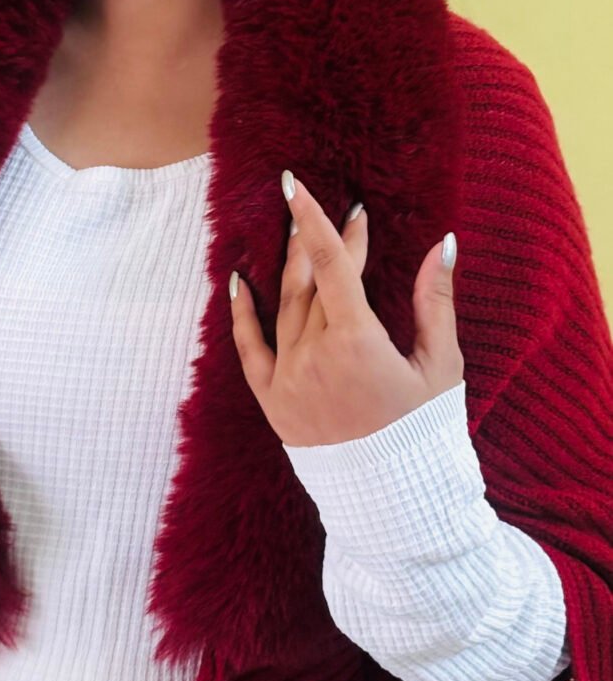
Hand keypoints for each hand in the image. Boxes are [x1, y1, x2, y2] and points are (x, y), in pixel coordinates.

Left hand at [228, 173, 463, 447]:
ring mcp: (287, 379)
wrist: (390, 496)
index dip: (315, 221)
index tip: (296, 184)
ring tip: (298, 236)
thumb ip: (435, 301)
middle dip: (323, 244)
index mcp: (356, 341)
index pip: (330, 265)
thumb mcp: (440, 364)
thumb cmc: (422, 430)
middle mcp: (313, 356)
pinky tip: (237, 280)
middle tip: (336, 216)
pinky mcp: (272, 401)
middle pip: (311, 283)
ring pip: (283, 309)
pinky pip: (248, 349)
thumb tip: (443, 245)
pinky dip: (241, 314)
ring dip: (290, 268)